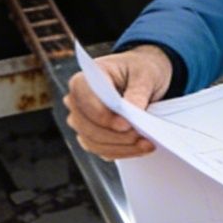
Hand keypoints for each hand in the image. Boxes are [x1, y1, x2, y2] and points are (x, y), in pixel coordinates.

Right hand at [63, 46, 174, 160]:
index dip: (102, 115)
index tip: (125, 125)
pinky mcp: (93, 137)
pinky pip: (103, 150)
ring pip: (94, 143)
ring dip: (121, 147)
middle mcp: (77, 103)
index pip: (83, 99)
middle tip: (140, 136)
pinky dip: (123, 152)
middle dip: (115, 136)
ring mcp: (83, 122)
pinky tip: (141, 147)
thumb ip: (137, 92)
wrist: (142, 78)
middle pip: (87, 127)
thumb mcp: (144, 75)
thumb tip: (133, 113)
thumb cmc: (139, 70)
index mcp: (84, 80)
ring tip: (146, 144)